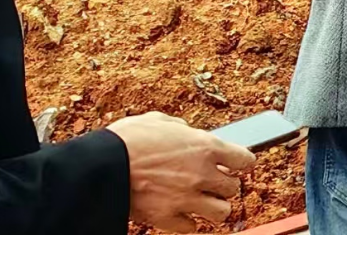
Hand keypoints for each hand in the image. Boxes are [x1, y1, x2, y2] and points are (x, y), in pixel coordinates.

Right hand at [107, 111, 255, 232]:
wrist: (101, 166)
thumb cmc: (127, 139)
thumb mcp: (159, 120)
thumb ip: (181, 127)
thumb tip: (186, 132)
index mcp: (205, 146)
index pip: (245, 160)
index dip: (240, 162)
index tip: (235, 164)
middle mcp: (202, 174)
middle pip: (234, 188)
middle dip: (223, 184)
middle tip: (210, 182)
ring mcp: (187, 198)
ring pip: (222, 212)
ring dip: (213, 206)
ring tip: (201, 201)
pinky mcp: (168, 218)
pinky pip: (192, 227)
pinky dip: (188, 221)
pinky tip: (179, 212)